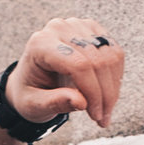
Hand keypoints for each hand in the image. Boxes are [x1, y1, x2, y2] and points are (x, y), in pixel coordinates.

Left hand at [4, 16, 122, 135]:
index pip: (78, 64)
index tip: (95, 114)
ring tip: (105, 110)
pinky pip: (115, 53)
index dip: (92, 91)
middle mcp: (59, 29)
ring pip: (110, 56)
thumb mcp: (33, 104)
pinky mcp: (93, 30)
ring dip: (112, 88)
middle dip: (104, 94)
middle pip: (97, 60)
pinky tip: (107, 94)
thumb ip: (54, 102)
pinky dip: (115, 77)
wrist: (29, 81)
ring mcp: (78, 27)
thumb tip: (81, 102)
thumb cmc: (29, 91)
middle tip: (102, 117)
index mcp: (41, 44)